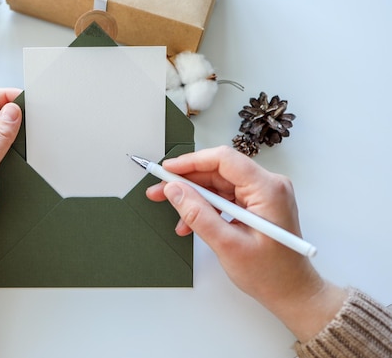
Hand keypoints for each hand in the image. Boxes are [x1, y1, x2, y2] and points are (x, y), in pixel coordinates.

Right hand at [146, 146, 346, 341]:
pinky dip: (206, 208)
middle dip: (187, 181)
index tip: (167, 170)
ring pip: (219, 184)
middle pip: (218, 171)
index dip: (191, 162)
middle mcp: (268, 186)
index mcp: (268, 189)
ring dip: (194, 198)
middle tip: (159, 191)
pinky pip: (225, 197)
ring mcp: (263, 195)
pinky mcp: (257, 204)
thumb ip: (198, 215)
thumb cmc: (271, 274)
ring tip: (174, 213)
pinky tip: (191, 223)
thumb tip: (174, 190)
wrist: (293, 293)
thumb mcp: (228, 245)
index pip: (224, 160)